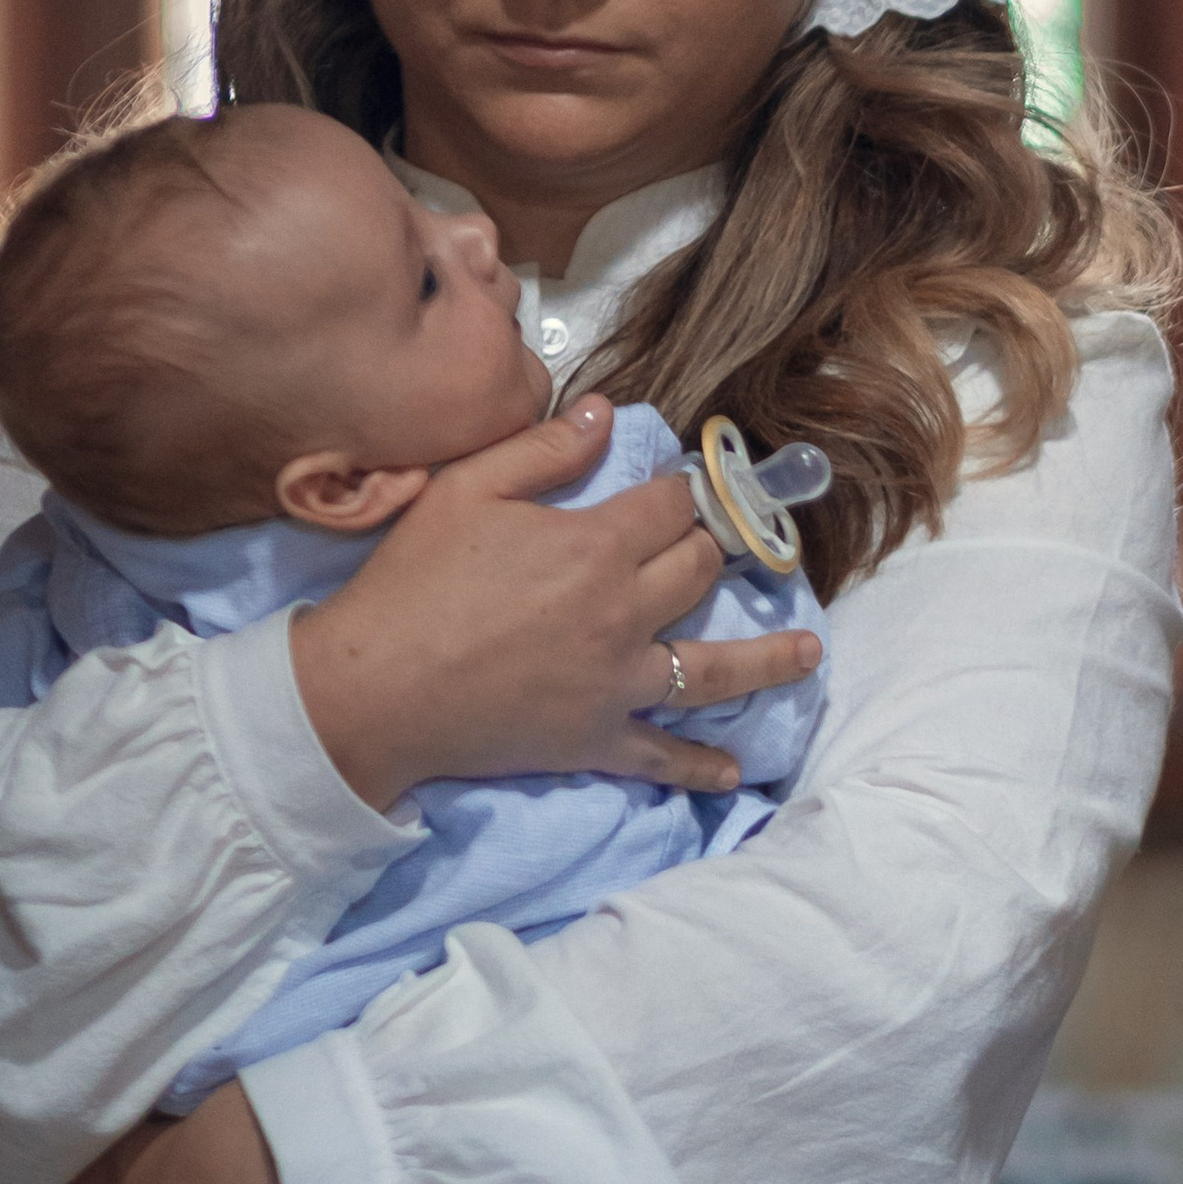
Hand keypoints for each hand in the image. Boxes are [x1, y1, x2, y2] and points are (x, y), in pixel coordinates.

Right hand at [290, 396, 821, 815]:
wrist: (373, 689)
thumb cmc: (413, 581)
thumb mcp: (468, 490)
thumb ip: (544, 448)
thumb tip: (606, 412)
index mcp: (596, 546)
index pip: (669, 506)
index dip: (680, 489)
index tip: (683, 487)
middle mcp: (624, 612)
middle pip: (697, 572)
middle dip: (712, 550)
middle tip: (718, 545)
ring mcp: (619, 682)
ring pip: (715, 668)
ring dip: (770, 659)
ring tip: (810, 652)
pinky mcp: (598, 739)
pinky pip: (664, 756)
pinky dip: (701, 766)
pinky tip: (733, 771)